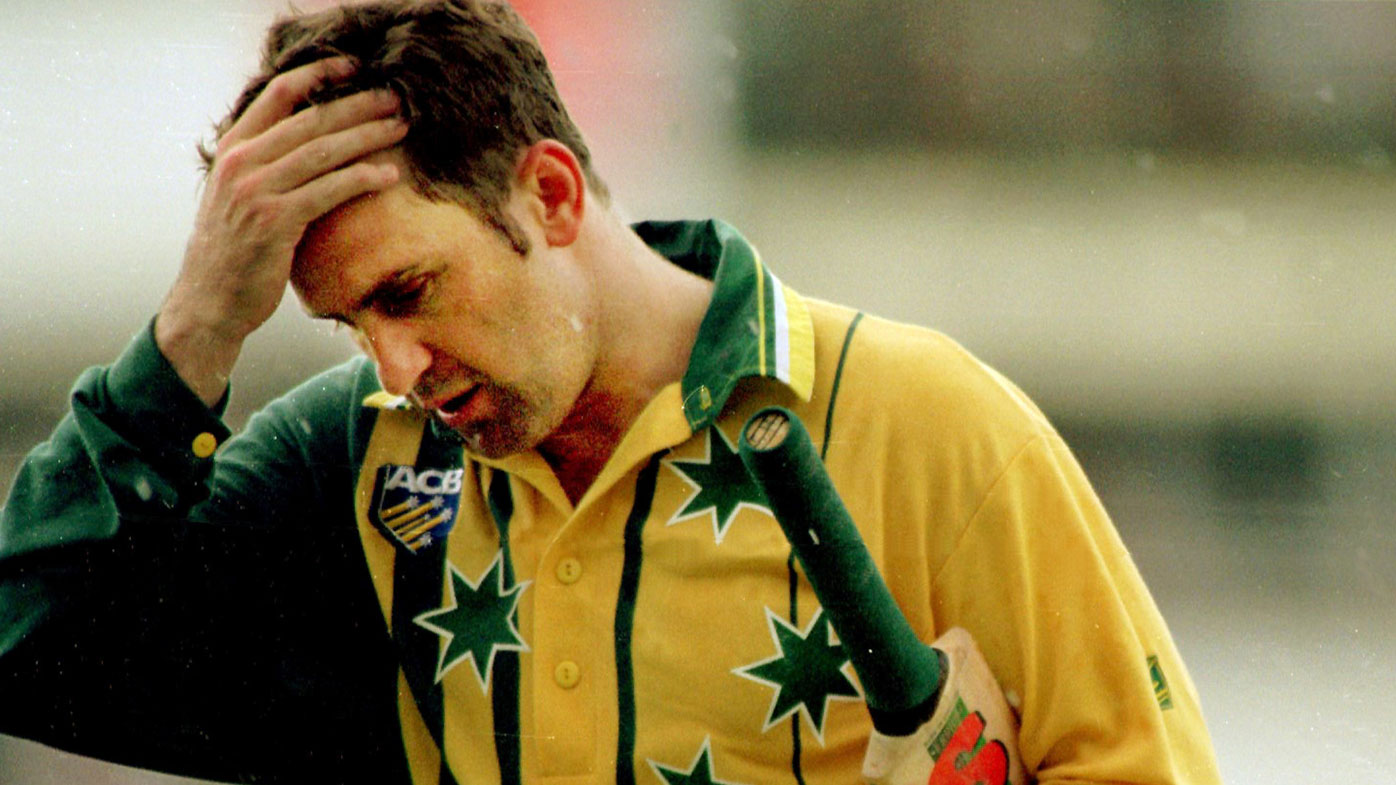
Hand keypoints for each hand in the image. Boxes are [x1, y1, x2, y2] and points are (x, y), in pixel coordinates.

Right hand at [156, 57, 406, 405]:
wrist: (210, 301)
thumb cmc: (235, 250)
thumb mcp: (241, 195)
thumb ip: (268, 164)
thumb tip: (315, 140)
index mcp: (232, 148)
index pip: (277, 94)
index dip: (319, 75)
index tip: (355, 68)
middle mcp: (240, 162)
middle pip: (310, 120)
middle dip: (358, 106)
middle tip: (397, 99)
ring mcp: (254, 191)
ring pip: (323, 152)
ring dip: (368, 137)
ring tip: (401, 130)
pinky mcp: (274, 221)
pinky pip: (328, 191)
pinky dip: (362, 180)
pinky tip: (389, 176)